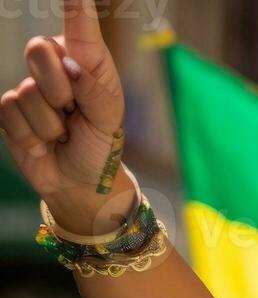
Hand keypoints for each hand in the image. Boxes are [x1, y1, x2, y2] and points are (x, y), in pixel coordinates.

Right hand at [0, 0, 127, 232]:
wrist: (80, 182)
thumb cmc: (100, 146)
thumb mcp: (110, 122)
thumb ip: (95, 91)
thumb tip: (69, 65)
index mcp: (87, 61)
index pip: (79, 26)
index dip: (75, 6)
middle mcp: (55, 65)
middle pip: (38, 50)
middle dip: (59, 89)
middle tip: (74, 113)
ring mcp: (29, 85)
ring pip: (28, 91)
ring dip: (50, 123)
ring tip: (64, 133)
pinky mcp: (10, 109)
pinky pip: (12, 114)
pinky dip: (33, 135)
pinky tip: (45, 142)